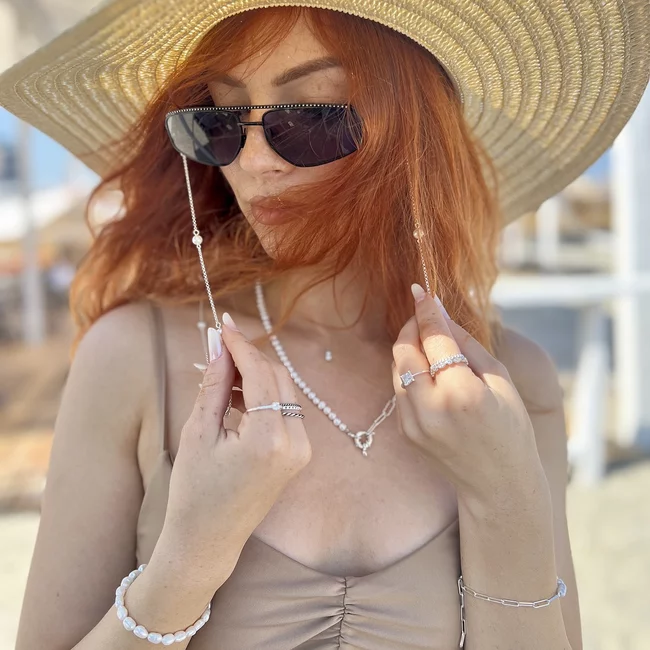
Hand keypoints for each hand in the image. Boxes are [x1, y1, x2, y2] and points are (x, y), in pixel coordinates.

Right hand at [162, 312, 311, 569]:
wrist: (209, 541)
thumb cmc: (195, 491)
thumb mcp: (199, 432)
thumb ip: (214, 383)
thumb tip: (218, 344)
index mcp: (269, 438)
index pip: (259, 373)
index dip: (240, 344)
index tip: (223, 323)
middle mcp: (295, 442)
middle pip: (277, 377)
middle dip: (249, 358)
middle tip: (218, 347)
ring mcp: (302, 450)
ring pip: (283, 391)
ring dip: (255, 376)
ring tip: (220, 374)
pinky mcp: (299, 454)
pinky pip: (284, 410)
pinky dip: (263, 396)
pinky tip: (236, 396)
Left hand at [391, 284, 544, 505]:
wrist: (498, 485)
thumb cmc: (511, 429)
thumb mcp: (501, 381)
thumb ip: (468, 345)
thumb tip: (442, 314)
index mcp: (461, 394)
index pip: (434, 339)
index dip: (427, 312)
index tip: (422, 291)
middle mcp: (430, 409)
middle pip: (404, 351)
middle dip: (410, 327)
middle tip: (423, 314)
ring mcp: (412, 424)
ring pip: (397, 369)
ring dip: (408, 349)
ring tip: (428, 341)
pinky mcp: (405, 432)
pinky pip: (400, 389)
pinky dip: (409, 372)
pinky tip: (428, 370)